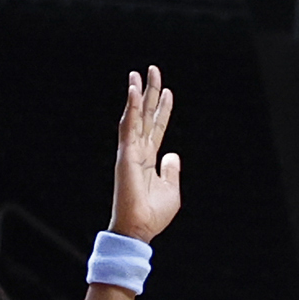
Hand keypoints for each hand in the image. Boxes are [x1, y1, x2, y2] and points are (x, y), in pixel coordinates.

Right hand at [108, 66, 182, 243]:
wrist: (139, 229)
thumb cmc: (153, 214)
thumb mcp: (171, 190)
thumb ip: (172, 171)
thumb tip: (173, 155)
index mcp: (149, 159)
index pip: (156, 127)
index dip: (162, 109)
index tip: (168, 91)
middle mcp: (138, 151)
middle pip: (145, 115)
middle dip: (149, 93)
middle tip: (153, 70)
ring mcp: (131, 151)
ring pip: (134, 115)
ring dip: (137, 93)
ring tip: (139, 73)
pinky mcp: (126, 154)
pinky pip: (128, 126)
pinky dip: (131, 107)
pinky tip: (133, 90)